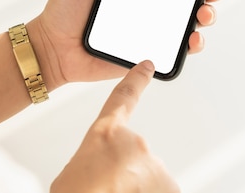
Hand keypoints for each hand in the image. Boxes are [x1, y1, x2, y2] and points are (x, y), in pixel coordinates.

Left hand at [28, 0, 232, 88]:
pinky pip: (177, 48)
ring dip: (207, 13)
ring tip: (204, 12)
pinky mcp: (149, 50)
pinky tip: (193, 39)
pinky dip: (192, 44)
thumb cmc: (64, 7)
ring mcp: (152, 26)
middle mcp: (151, 2)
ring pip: (191, 19)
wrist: (52, 47)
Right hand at [51, 61, 179, 192]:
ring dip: (136, 189)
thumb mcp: (74, 171)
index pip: (123, 98)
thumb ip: (96, 157)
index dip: (135, 80)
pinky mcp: (169, 186)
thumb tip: (107, 166)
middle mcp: (135, 142)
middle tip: (106, 188)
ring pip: (149, 179)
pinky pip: (162, 191)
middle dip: (125, 174)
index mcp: (105, 133)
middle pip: (135, 156)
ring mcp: (155, 165)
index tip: (147, 65)